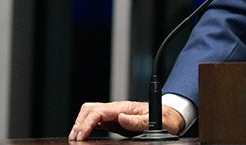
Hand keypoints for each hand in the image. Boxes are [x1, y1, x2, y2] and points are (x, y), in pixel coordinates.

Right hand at [68, 100, 184, 140]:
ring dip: (81, 123)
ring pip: (91, 112)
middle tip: (75, 138)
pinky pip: (97, 120)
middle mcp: (117, 108)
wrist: (170, 116)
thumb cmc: (164, 118)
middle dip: (79, 122)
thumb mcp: (155, 121)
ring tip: (76, 137)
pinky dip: (87, 126)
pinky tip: (83, 134)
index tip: (81, 135)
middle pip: (90, 109)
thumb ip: (138, 120)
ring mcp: (115, 114)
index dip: (87, 122)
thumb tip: (121, 118)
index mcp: (125, 107)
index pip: (99, 111)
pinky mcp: (114, 120)